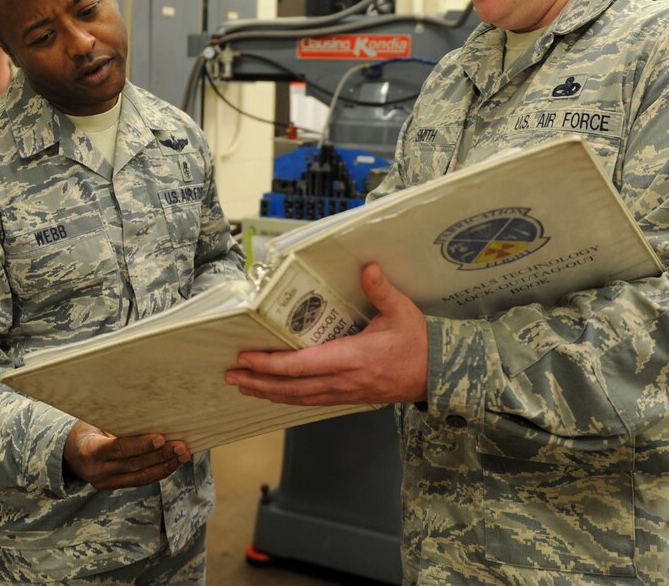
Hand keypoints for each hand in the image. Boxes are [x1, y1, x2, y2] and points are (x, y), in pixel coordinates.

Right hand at [63, 421, 189, 490]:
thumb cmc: (86, 426)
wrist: (68, 449)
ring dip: (165, 466)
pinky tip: (173, 463)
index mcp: (89, 450)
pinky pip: (140, 480)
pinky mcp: (114, 486)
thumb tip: (149, 409)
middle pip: (134, 464)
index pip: (118, 448)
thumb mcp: (95, 419)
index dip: (140, 445)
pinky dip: (159, 471)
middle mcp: (97, 471)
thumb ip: (116, 420)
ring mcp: (105, 482)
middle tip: (182, 446)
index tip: (160, 437)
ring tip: (183, 455)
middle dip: (161, 456)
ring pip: (141, 476)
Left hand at [225, 263, 427, 405]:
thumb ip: (382, 290)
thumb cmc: (418, 343)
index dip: (272, 364)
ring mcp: (344, 392)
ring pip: (299, 398)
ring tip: (243, 386)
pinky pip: (311, 401)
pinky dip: (288, 398)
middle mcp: (344, 380)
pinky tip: (274, 393)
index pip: (303, 365)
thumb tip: (368, 267)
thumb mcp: (402, 311)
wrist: (436, 374)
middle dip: (259, 381)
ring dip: (268, 392)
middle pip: (292, 387)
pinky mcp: (348, 397)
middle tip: (232, 375)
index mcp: (353, 358)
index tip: (247, 358)